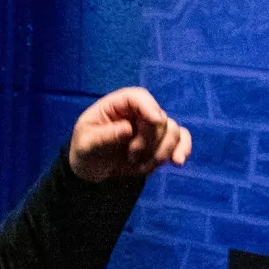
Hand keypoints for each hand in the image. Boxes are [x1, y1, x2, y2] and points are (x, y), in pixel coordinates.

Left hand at [68, 87, 191, 182]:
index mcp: (117, 105)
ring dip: (160, 152)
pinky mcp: (161, 142)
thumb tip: (128, 129)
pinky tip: (178, 161)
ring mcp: (152, 127)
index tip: (155, 121)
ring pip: (173, 130)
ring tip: (140, 166)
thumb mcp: (86, 145)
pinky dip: (182, 149)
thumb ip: (104, 137)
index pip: (138, 97)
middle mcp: (138, 112)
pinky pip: (181, 140)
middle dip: (149, 142)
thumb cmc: (86, 151)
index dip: (149, 106)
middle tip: (130, 158)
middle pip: (158, 118)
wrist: (93, 171)